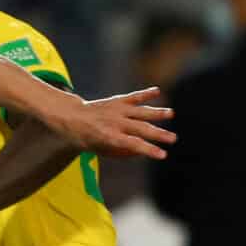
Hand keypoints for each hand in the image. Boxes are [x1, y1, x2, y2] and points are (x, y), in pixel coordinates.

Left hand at [46, 87, 175, 159]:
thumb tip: (142, 152)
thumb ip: (121, 152)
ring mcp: (117, 110)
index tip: (162, 155)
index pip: (133, 144)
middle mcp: (115, 122)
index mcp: (110, 137)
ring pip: (140, 111)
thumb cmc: (86, 139)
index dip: (149, 149)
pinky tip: (157, 91)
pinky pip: (133, 97)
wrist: (71, 117)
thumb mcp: (100, 151)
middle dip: (158, 134)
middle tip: (173, 138)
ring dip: (156, 113)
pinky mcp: (117, 101)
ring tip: (171, 113)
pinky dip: (145, 94)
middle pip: (141, 128)